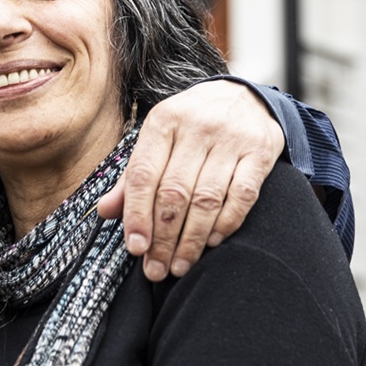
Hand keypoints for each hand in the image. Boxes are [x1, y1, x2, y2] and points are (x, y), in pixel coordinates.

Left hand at [97, 80, 281, 280]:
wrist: (244, 96)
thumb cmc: (191, 127)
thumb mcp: (159, 140)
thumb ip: (134, 177)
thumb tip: (105, 212)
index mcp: (164, 121)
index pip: (144, 174)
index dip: (137, 215)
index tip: (136, 248)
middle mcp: (197, 126)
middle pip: (175, 192)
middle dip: (163, 238)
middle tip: (156, 269)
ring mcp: (232, 138)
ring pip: (207, 199)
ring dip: (192, 240)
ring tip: (180, 266)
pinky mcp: (261, 151)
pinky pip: (242, 196)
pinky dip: (226, 224)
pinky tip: (212, 242)